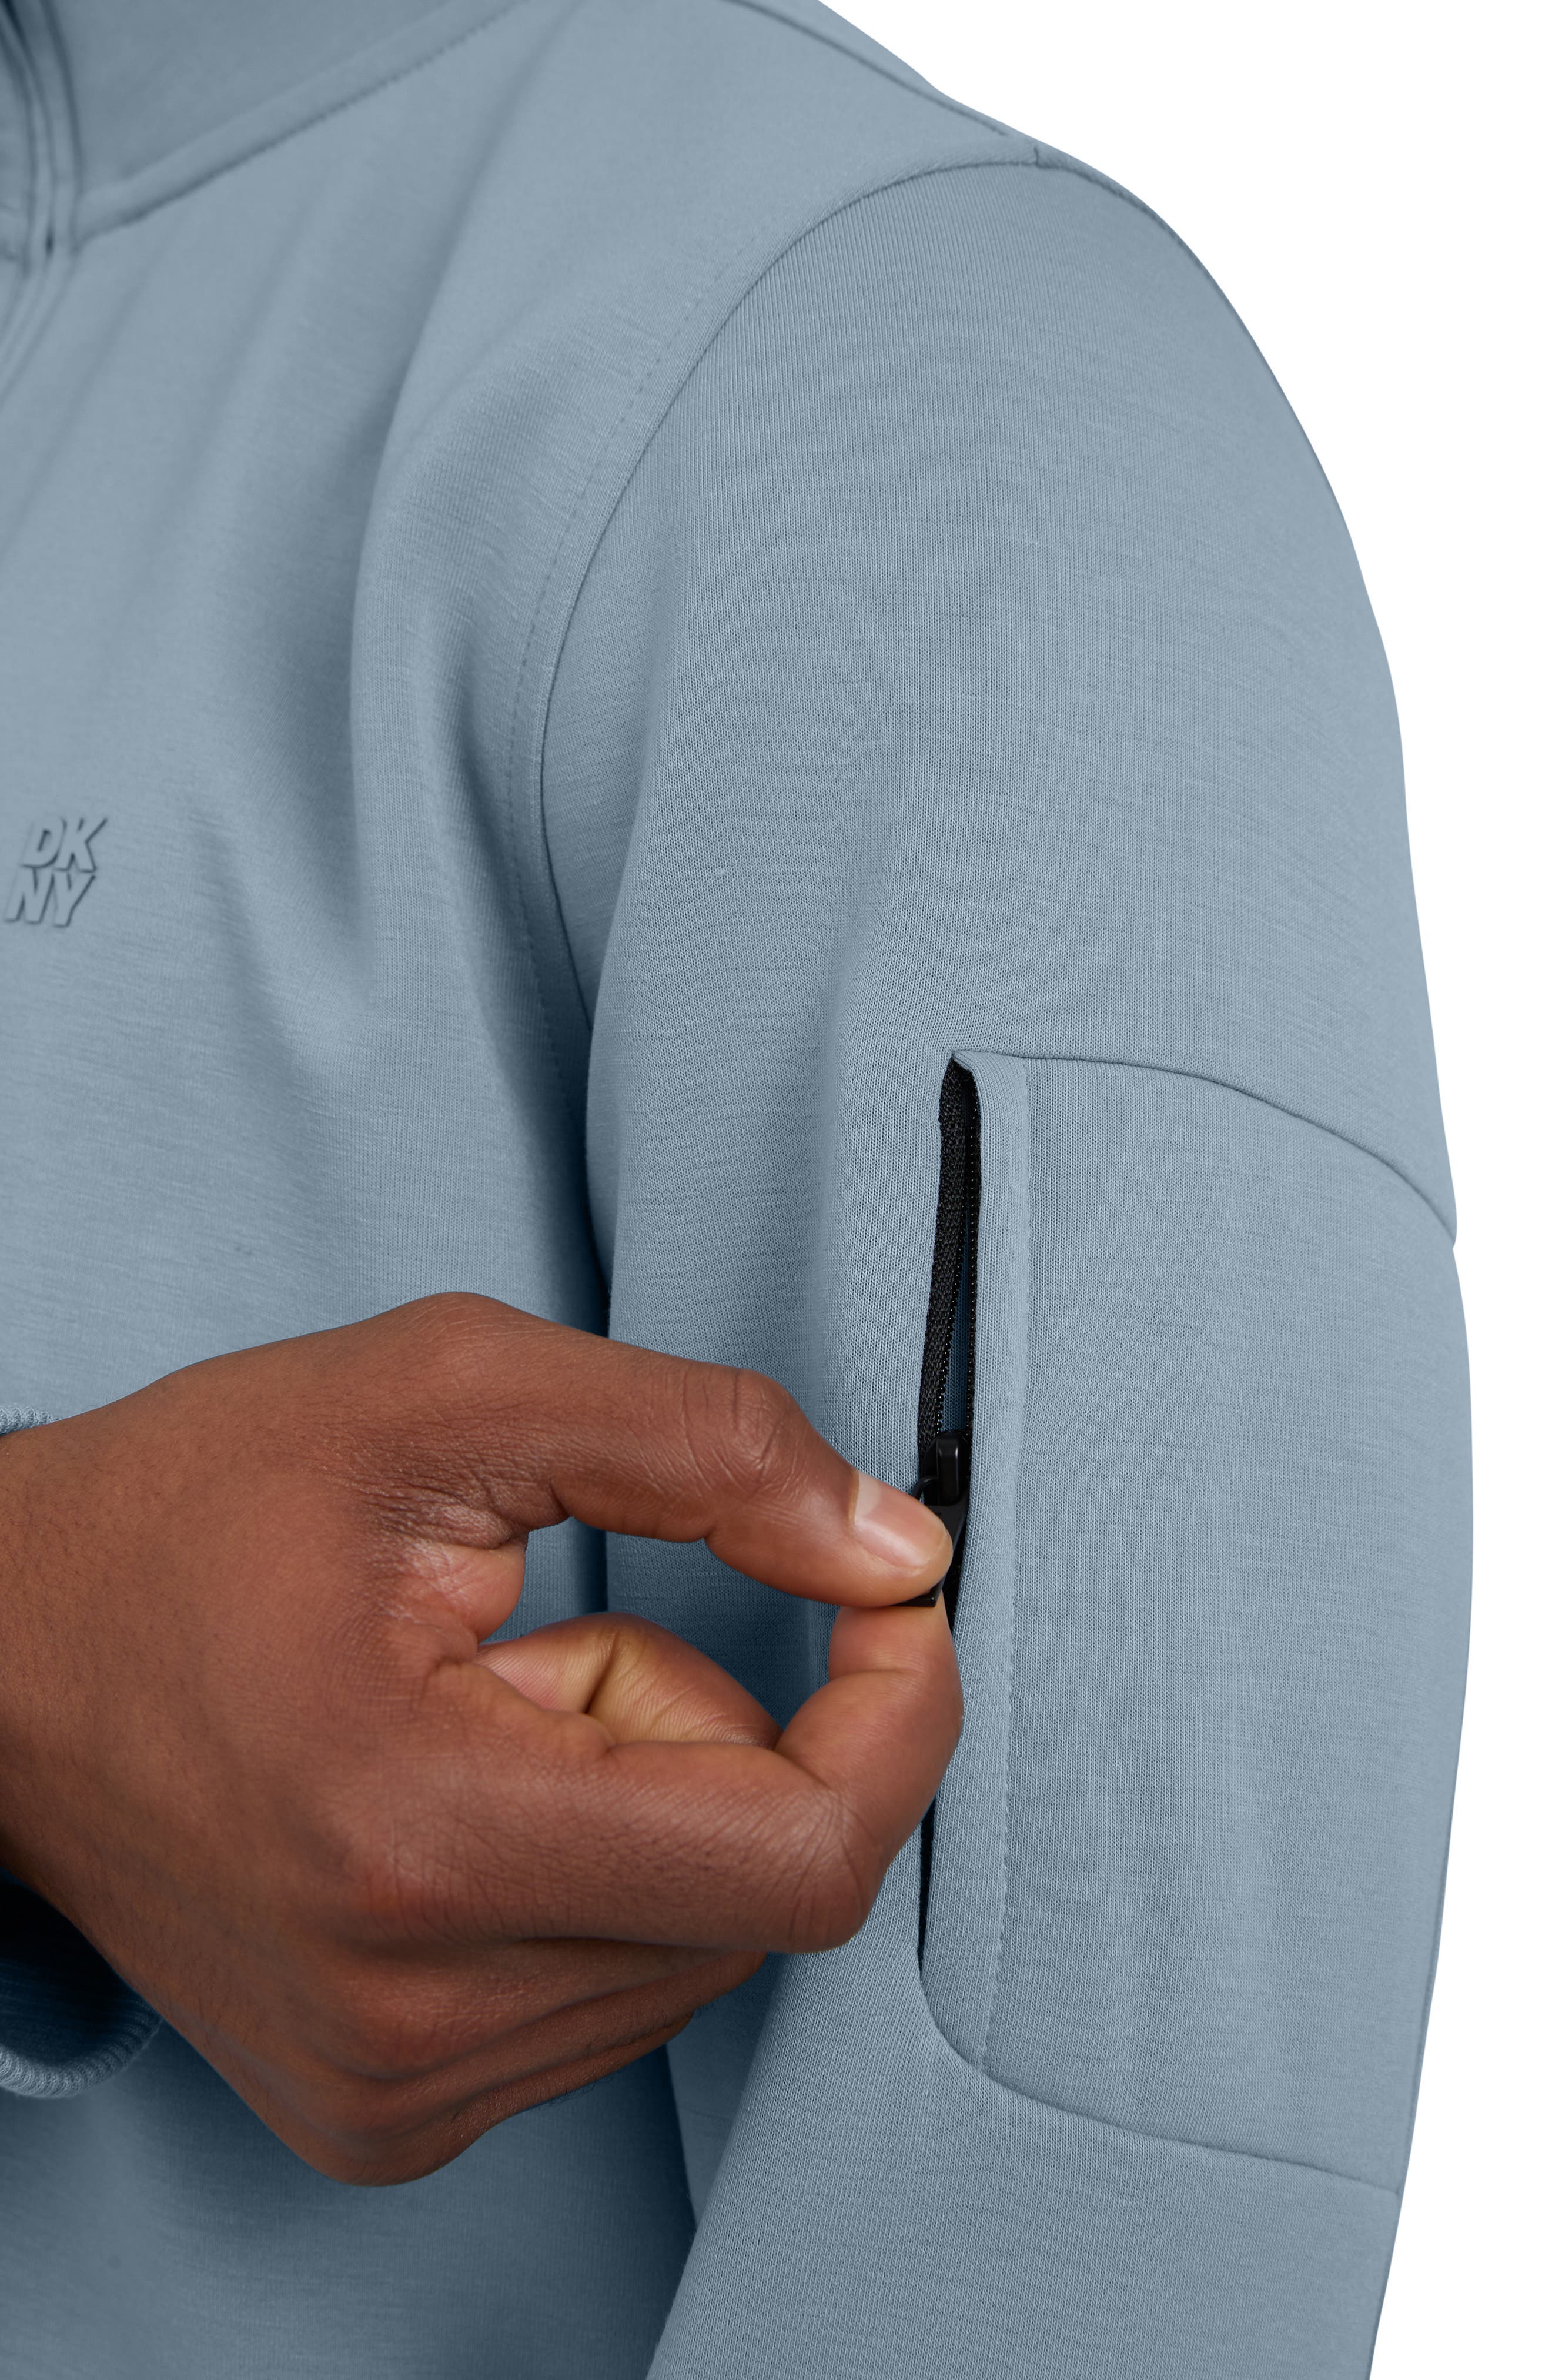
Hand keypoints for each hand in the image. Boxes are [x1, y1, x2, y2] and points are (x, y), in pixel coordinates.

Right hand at [0, 1296, 956, 2181]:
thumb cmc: (193, 1511)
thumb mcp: (452, 1392)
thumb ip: (709, 1447)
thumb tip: (902, 1556)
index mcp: (420, 1840)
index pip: (799, 1857)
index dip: (896, 1720)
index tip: (888, 1606)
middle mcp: (408, 2018)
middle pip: (760, 1897)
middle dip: (724, 1729)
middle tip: (559, 1631)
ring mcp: (392, 2091)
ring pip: (699, 1948)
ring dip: (649, 1801)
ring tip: (476, 1713)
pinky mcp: (384, 2115)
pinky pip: (615, 1999)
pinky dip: (596, 1879)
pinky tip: (457, 1802)